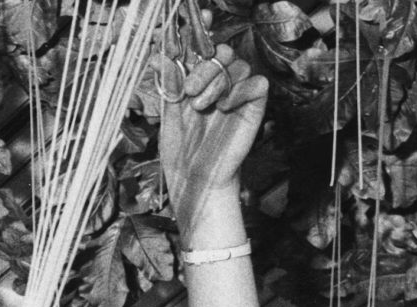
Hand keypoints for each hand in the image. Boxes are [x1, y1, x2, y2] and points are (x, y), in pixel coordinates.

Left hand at [152, 20, 267, 244]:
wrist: (195, 180)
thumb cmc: (181, 153)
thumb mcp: (169, 113)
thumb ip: (170, 82)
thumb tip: (159, 52)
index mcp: (198, 85)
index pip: (204, 49)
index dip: (203, 30)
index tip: (201, 16)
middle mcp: (219, 87)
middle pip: (222, 52)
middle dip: (204, 65)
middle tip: (190, 91)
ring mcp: (237, 97)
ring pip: (238, 65)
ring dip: (216, 81)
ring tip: (201, 107)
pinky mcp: (254, 109)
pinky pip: (257, 83)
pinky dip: (239, 90)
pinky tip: (224, 108)